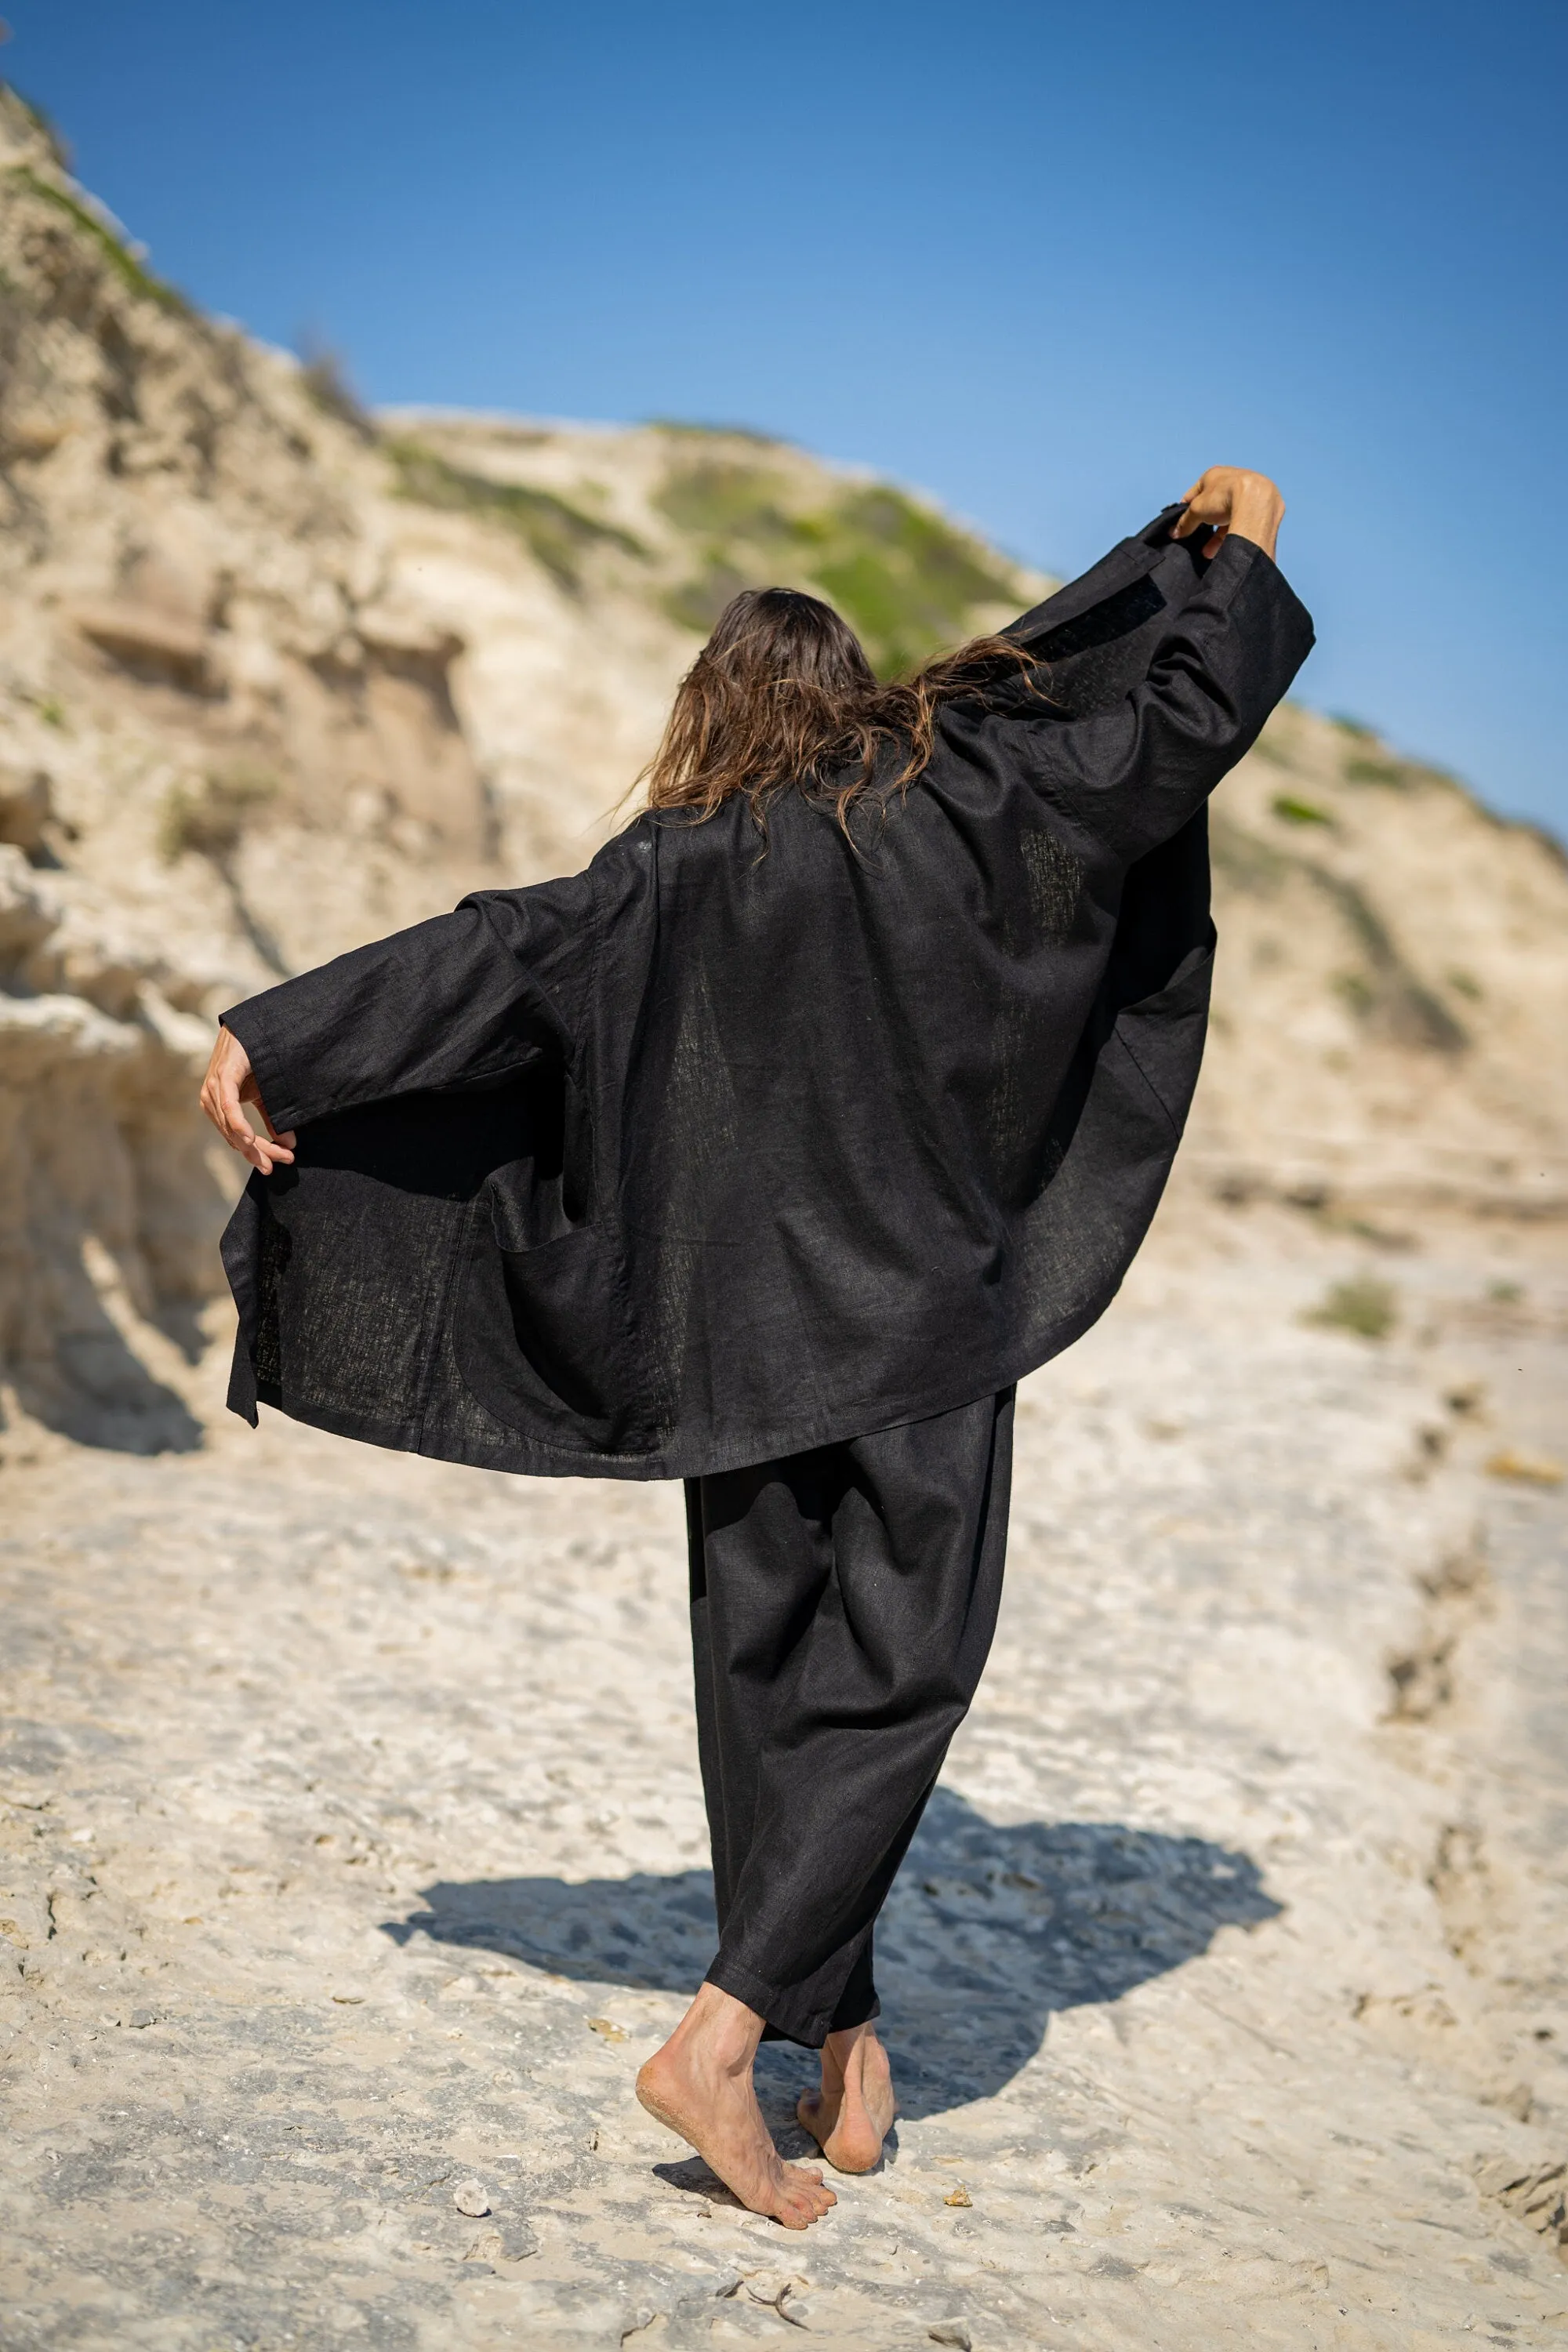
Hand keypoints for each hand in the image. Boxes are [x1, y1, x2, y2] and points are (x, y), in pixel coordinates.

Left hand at [199, 1025, 295, 1172]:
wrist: (253, 1028)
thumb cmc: (255, 1060)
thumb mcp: (264, 1095)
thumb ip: (270, 1120)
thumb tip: (288, 1145)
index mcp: (217, 1107)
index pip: (236, 1139)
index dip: (258, 1153)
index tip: (277, 1165)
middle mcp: (210, 1101)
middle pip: (235, 1138)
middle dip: (260, 1153)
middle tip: (286, 1161)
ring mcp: (213, 1089)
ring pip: (233, 1128)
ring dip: (256, 1144)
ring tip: (283, 1152)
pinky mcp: (222, 1077)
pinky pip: (228, 1108)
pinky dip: (238, 1125)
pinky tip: (249, 1139)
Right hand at [1171, 467, 1284, 562]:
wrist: (1257, 502)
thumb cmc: (1223, 498)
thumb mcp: (1197, 510)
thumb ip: (1185, 521)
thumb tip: (1174, 533)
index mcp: (1215, 474)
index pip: (1195, 493)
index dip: (1186, 509)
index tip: (1181, 525)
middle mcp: (1234, 478)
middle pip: (1214, 505)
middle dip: (1205, 525)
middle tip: (1198, 540)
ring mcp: (1250, 491)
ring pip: (1230, 515)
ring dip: (1218, 533)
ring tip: (1210, 551)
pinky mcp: (1263, 505)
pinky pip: (1243, 521)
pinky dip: (1234, 533)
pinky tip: (1226, 547)